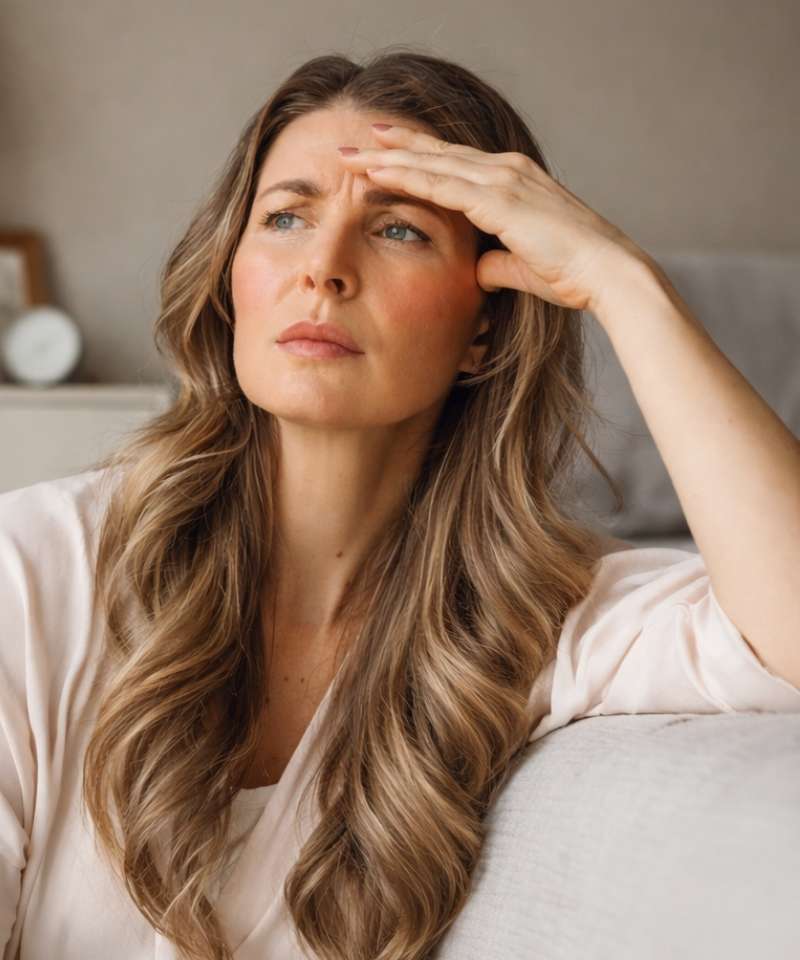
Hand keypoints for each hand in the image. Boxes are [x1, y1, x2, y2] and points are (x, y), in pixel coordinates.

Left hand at [338, 123, 646, 313]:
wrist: (607, 273)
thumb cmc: (573, 274)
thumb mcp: (522, 267)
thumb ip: (495, 263)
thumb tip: (476, 271)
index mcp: (514, 181)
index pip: (454, 164)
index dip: (417, 156)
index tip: (384, 152)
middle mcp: (506, 170)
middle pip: (437, 154)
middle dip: (394, 147)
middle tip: (356, 141)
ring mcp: (503, 180)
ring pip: (432, 163)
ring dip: (388, 158)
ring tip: (351, 154)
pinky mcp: (499, 199)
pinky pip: (441, 185)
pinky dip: (406, 176)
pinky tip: (377, 173)